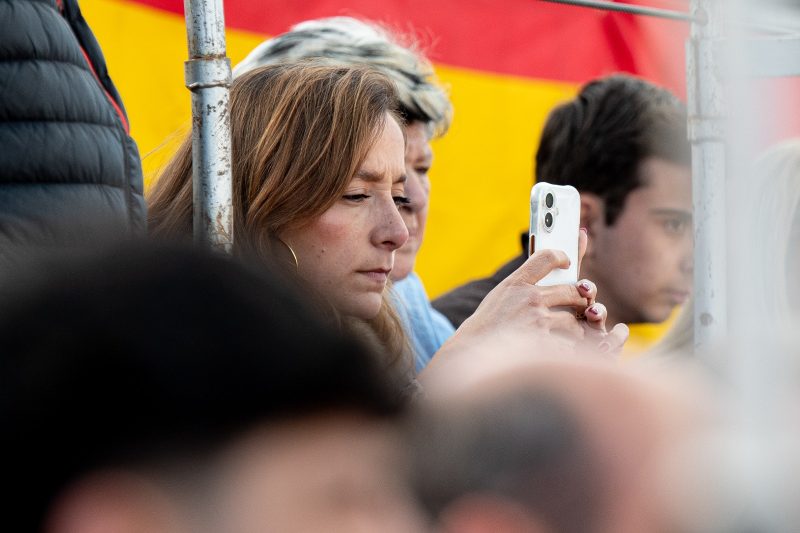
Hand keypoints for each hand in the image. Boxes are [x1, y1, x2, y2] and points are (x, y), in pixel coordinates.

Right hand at [422, 230, 626, 381]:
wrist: (472, 355)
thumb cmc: (488, 327)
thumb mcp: (500, 297)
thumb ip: (523, 285)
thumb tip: (550, 268)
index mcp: (515, 284)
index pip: (546, 257)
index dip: (562, 256)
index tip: (567, 262)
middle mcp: (529, 299)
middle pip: (571, 291)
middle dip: (579, 301)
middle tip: (578, 306)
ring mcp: (537, 322)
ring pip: (574, 322)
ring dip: (573, 330)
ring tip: (564, 335)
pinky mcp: (544, 344)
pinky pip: (569, 346)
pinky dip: (564, 351)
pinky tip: (553, 353)